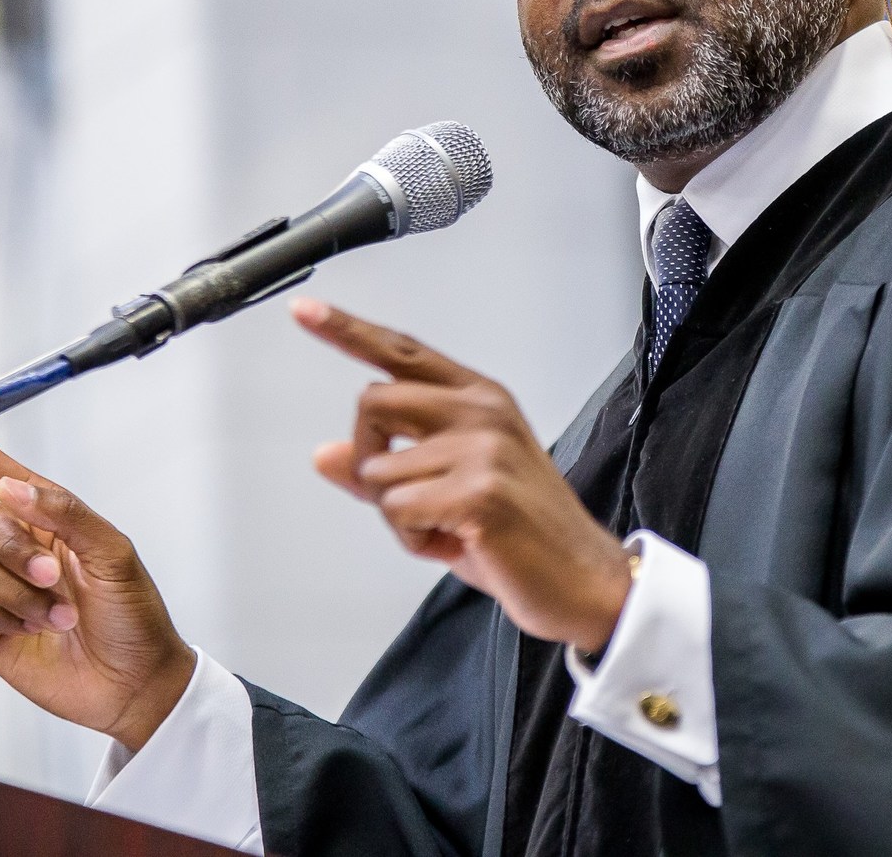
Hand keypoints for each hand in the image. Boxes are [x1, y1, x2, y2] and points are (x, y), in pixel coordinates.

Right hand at [0, 400, 195, 751]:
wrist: (133, 684)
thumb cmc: (133, 613)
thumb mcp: (113, 554)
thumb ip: (65, 513)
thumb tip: (10, 485)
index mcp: (48, 516)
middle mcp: (18, 545)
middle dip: (10, 544)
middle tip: (53, 576)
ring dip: (18, 592)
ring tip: (61, 615)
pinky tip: (33, 631)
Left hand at [296, 298, 633, 650]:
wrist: (584, 581)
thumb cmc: (522, 535)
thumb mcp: (447, 494)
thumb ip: (386, 468)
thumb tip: (325, 455)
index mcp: (479, 400)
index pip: (401, 352)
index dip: (348, 330)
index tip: (307, 310)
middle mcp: (482, 412)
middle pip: (372, 402)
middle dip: (368, 458)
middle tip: (407, 499)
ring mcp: (484, 448)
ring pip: (379, 470)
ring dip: (398, 516)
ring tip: (448, 528)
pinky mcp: (479, 491)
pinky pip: (397, 510)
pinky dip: (413, 539)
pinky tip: (455, 543)